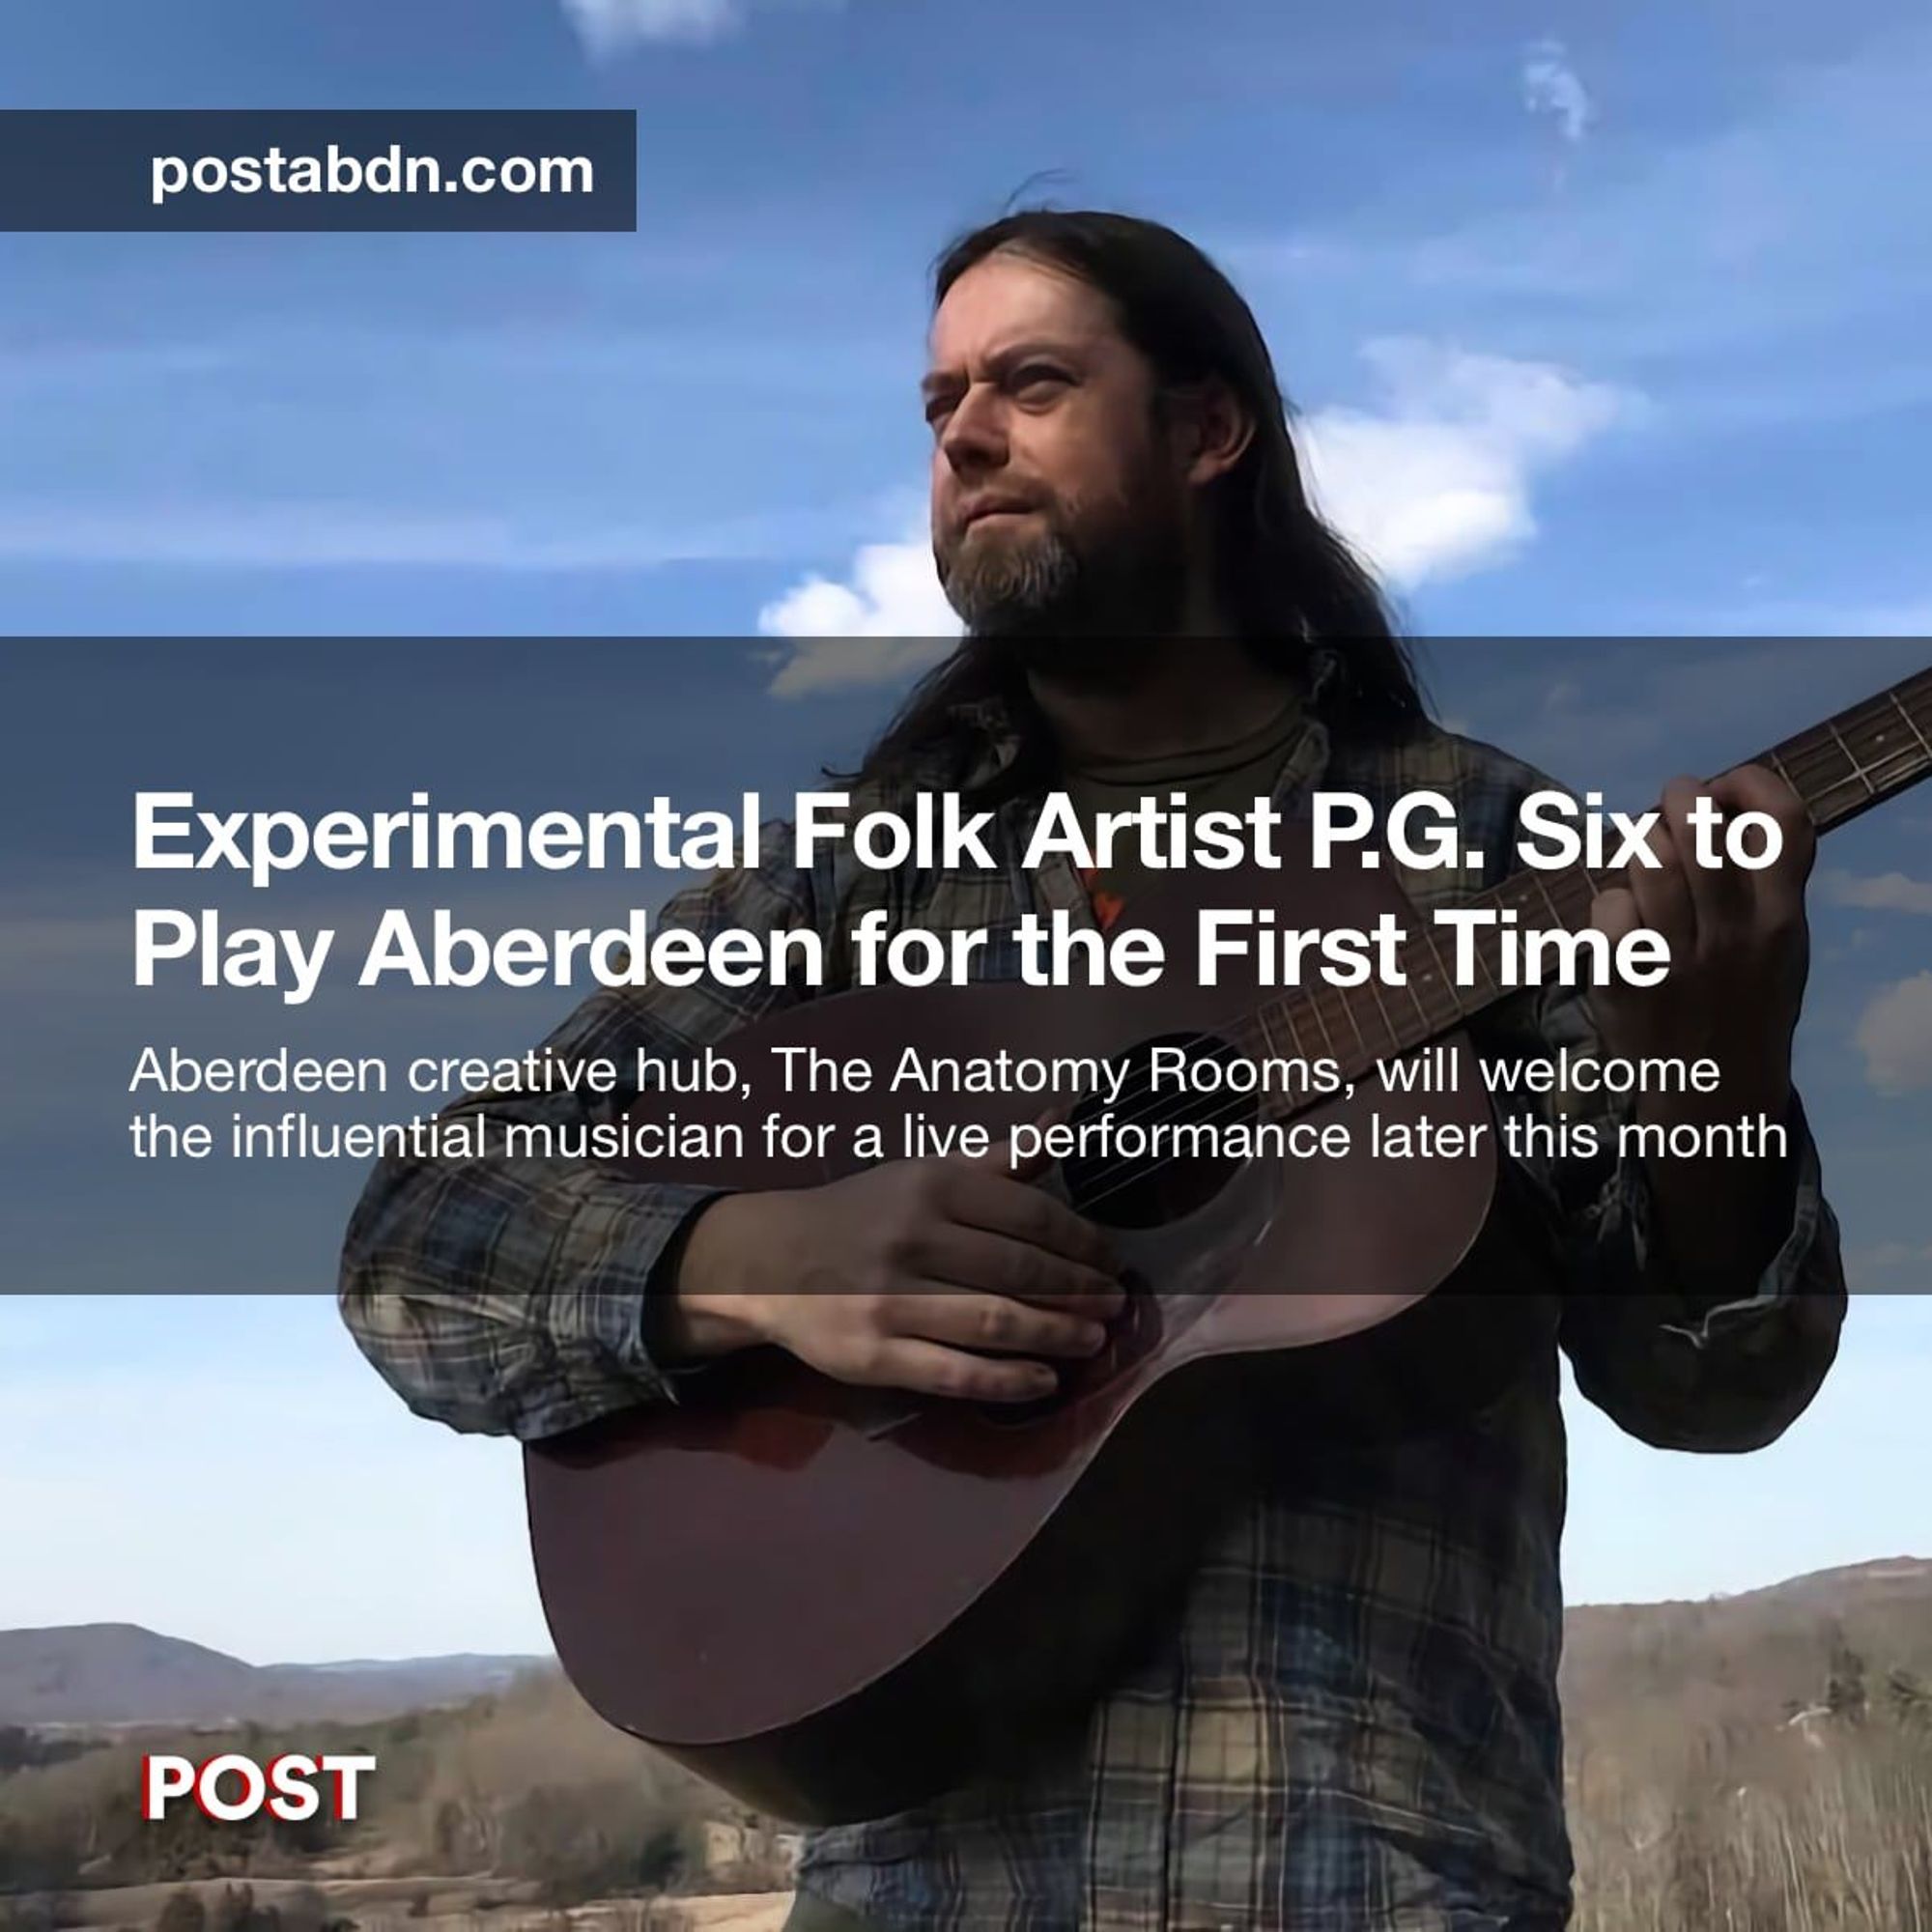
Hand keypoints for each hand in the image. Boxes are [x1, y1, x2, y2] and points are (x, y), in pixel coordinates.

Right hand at [664, 1120, 1125, 1401]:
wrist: (768, 1262)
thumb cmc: (862, 1215)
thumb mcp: (924, 1173)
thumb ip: (997, 1160)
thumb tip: (1063, 1123)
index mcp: (931, 1186)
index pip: (1027, 1213)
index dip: (1080, 1240)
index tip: (1111, 1258)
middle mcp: (913, 1239)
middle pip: (1019, 1270)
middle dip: (1079, 1290)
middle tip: (1117, 1305)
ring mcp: (891, 1301)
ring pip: (995, 1322)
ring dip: (1056, 1333)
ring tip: (1094, 1340)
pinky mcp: (874, 1354)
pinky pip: (954, 1372)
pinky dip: (1007, 1379)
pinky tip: (1044, 1380)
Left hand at [1587, 764, 1815, 1118]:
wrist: (1715, 1096)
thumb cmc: (1745, 1003)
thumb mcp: (1782, 947)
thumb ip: (1767, 883)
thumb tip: (1729, 804)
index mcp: (1780, 919)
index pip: (1785, 821)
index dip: (1751, 784)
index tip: (1727, 787)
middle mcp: (1733, 935)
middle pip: (1698, 828)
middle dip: (1678, 798)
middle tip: (1671, 805)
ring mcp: (1677, 957)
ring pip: (1648, 860)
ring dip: (1640, 847)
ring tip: (1645, 863)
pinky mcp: (1626, 979)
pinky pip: (1608, 909)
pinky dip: (1610, 905)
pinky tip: (1621, 922)